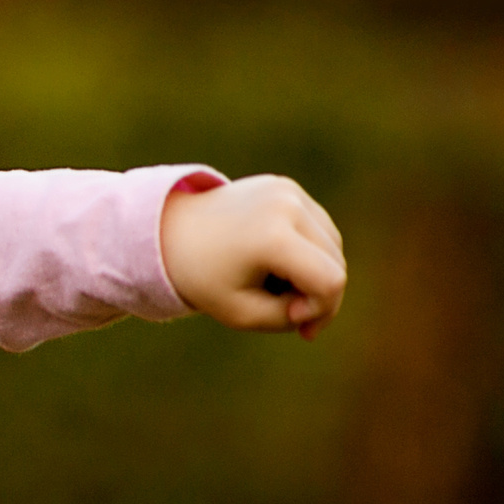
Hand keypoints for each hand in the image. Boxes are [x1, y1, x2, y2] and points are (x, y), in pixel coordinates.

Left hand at [161, 174, 346, 339]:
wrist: (168, 232)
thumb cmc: (203, 279)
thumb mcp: (242, 315)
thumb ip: (292, 318)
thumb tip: (324, 299)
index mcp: (272, 236)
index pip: (330, 282)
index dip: (320, 309)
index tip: (289, 318)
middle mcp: (286, 205)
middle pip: (335, 263)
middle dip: (317, 293)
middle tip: (280, 306)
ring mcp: (287, 190)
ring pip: (333, 246)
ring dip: (313, 271)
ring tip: (271, 279)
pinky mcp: (286, 186)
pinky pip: (319, 228)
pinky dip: (307, 250)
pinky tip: (273, 259)